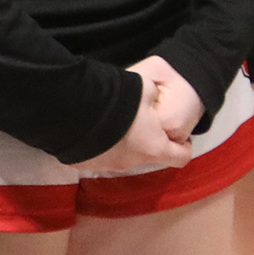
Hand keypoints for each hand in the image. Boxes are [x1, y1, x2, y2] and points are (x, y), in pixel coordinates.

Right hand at [76, 57, 199, 176]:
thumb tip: (153, 97)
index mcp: (153, 147)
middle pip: (147, 154)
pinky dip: (98, 145)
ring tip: (111, 122)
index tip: (179, 137)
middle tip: (139, 121)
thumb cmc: (117, 100)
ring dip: (120, 143)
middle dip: (147, 140)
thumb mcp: (145, 89)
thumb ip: (155, 97)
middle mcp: (131, 162)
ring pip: (120, 155)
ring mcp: (105, 166)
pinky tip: (90, 128)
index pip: (181, 157)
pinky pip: (96, 154)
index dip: (183, 147)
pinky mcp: (82, 164)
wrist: (69, 109)